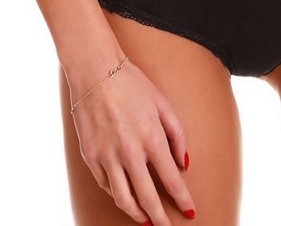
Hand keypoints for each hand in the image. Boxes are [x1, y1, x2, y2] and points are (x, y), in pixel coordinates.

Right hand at [69, 57, 194, 224]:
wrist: (95, 70)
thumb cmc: (132, 83)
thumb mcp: (163, 103)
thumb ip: (177, 135)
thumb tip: (184, 163)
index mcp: (151, 138)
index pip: (172, 180)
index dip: (183, 200)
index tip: (191, 211)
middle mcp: (129, 152)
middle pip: (148, 199)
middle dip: (161, 219)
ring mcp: (106, 156)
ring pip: (123, 199)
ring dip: (137, 214)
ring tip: (146, 220)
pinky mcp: (89, 156)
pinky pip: (105, 185)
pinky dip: (117, 193)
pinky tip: (125, 194)